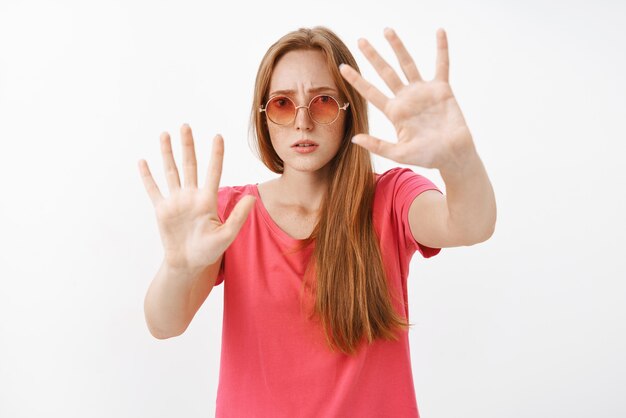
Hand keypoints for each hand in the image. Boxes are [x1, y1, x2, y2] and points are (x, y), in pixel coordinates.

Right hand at [138, 124, 254, 272]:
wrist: (188, 264)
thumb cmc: (209, 251)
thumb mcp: (227, 235)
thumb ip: (238, 216)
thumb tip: (251, 198)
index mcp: (207, 200)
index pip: (213, 171)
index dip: (216, 154)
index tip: (218, 136)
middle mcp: (191, 196)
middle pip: (189, 165)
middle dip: (187, 145)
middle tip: (185, 126)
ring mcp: (176, 201)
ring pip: (171, 171)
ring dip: (167, 153)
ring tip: (165, 134)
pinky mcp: (162, 210)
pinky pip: (154, 189)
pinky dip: (147, 176)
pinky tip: (143, 161)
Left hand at [339, 28, 475, 170]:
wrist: (453, 155)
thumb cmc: (427, 156)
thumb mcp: (399, 153)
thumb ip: (377, 145)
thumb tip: (354, 138)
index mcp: (395, 112)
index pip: (371, 92)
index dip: (357, 80)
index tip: (342, 68)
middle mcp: (406, 98)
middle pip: (385, 72)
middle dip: (373, 57)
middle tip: (360, 40)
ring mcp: (423, 91)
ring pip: (408, 63)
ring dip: (398, 47)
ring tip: (387, 30)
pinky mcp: (441, 88)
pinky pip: (441, 65)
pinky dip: (441, 48)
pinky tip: (439, 32)